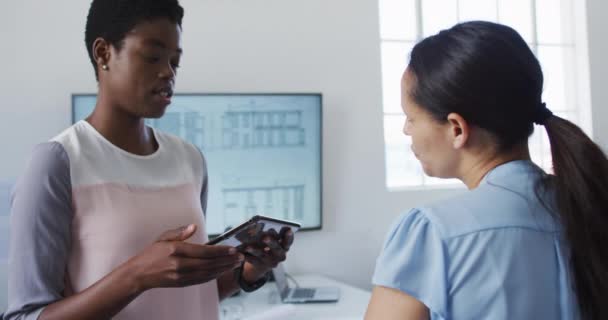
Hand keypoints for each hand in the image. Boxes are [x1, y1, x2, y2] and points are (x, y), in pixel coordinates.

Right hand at [125, 224, 243, 291]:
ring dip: (223, 269)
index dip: (220, 251)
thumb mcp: (163, 237)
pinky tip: (222, 271)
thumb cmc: (151, 254)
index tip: (233, 249)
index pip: (203, 251)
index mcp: (175, 251)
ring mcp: (181, 276)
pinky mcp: (182, 283)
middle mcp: (179, 265)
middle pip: (209, 263)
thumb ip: (179, 232)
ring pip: (207, 273)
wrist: (138, 274)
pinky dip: (214, 276)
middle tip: (240, 257)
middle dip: (227, 260)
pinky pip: (202, 280)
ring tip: (236, 264)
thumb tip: (193, 226)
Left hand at [241, 227, 293, 282]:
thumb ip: (269, 232)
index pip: (288, 241)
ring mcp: (270, 262)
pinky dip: (245, 256)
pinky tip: (239, 252)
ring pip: (262, 255)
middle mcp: (280, 255)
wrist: (263, 261)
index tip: (288, 229)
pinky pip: (252, 260)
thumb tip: (256, 225)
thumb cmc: (268, 243)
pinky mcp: (260, 266)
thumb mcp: (271, 238)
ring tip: (248, 246)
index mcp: (285, 246)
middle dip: (271, 242)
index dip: (289, 236)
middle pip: (276, 248)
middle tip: (265, 237)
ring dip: (255, 250)